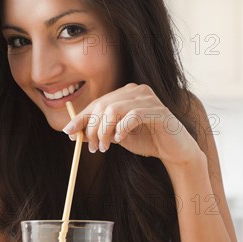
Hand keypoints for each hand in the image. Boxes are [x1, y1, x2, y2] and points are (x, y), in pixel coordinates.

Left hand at [63, 83, 202, 166]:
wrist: (174, 151)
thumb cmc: (146, 140)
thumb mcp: (117, 136)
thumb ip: (99, 130)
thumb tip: (72, 131)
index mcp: (126, 93)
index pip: (97, 102)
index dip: (81, 117)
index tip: (68, 132)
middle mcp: (137, 91)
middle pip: (103, 105)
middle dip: (92, 128)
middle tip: (92, 147)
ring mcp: (149, 99)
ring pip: (115, 109)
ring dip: (105, 131)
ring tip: (105, 147)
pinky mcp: (158, 111)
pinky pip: (132, 116)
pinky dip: (122, 129)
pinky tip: (120, 140)